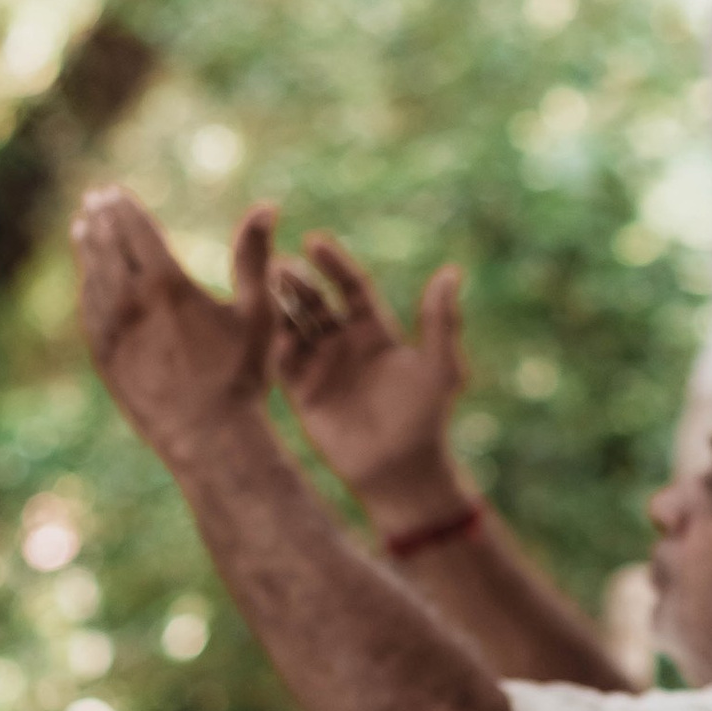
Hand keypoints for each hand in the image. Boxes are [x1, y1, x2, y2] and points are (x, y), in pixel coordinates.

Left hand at [73, 189, 275, 464]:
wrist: (208, 437)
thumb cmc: (241, 376)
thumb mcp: (256, 312)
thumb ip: (254, 255)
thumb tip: (267, 205)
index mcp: (166, 284)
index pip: (134, 230)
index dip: (123, 207)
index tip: (114, 191)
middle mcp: (131, 303)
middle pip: (106, 246)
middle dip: (100, 219)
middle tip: (95, 200)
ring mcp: (113, 331)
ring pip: (92, 277)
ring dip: (87, 248)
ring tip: (83, 228)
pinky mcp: (105, 358)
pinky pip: (89, 312)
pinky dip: (86, 287)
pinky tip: (89, 279)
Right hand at [270, 240, 469, 528]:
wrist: (401, 470)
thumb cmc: (426, 418)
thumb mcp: (440, 366)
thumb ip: (440, 320)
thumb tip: (451, 271)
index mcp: (376, 331)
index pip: (350, 286)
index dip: (333, 263)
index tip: (314, 241)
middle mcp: (345, 344)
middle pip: (316, 302)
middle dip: (297, 281)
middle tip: (277, 262)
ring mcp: (322, 367)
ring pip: (294, 326)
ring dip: (278, 306)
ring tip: (259, 284)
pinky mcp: (303, 393)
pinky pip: (283, 362)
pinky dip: (272, 343)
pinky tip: (261, 327)